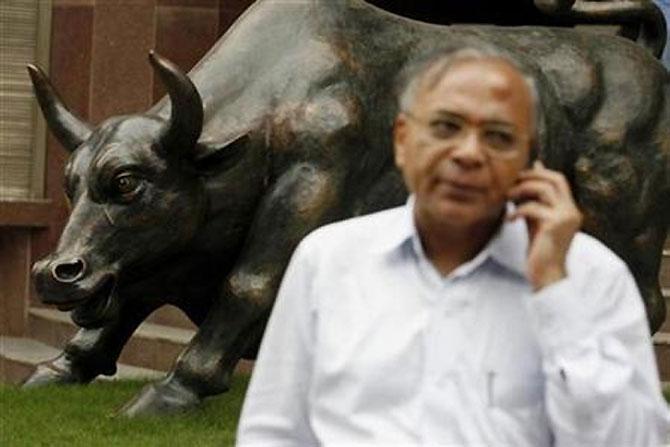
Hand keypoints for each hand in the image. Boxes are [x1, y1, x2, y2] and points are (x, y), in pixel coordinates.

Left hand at [507, 161, 582, 290]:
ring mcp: (565, 217)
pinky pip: (533, 208)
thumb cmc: (539, 249)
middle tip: (511, 184)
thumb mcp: (536, 220)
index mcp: (569, 209)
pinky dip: (518, 210)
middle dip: (530, 177)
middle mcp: (571, 211)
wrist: (546, 275)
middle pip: (555, 179)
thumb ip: (534, 201)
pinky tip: (509, 220)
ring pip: (544, 189)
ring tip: (507, 198)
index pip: (558, 179)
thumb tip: (528, 184)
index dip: (538, 173)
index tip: (517, 177)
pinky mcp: (554, 225)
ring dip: (522, 190)